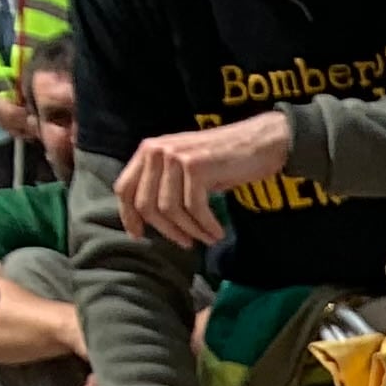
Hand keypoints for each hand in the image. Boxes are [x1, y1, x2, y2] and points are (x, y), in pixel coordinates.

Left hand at [111, 111, 292, 249]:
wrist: (260, 142)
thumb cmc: (226, 160)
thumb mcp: (186, 167)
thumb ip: (164, 182)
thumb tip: (150, 217)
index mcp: (149, 150)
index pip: (125, 188)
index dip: (129, 216)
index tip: (140, 236)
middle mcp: (157, 151)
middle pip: (146, 204)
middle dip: (166, 230)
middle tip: (186, 244)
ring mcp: (175, 157)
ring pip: (170, 210)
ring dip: (190, 231)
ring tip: (207, 239)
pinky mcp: (195, 167)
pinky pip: (194, 208)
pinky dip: (206, 226)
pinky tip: (218, 232)